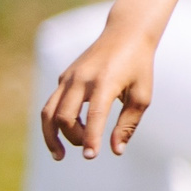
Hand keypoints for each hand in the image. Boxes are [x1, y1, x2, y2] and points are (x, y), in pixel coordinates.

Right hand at [38, 27, 155, 159]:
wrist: (125, 34)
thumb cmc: (138, 67)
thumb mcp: (142, 96)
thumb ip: (128, 124)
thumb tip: (115, 150)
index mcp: (105, 82)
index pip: (94, 115)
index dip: (90, 138)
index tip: (90, 156)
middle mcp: (82, 79)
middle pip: (64, 116)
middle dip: (73, 138)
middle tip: (86, 151)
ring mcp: (69, 77)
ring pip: (49, 111)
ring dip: (51, 135)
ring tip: (59, 155)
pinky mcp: (64, 77)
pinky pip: (52, 103)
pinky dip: (55, 122)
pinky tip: (67, 133)